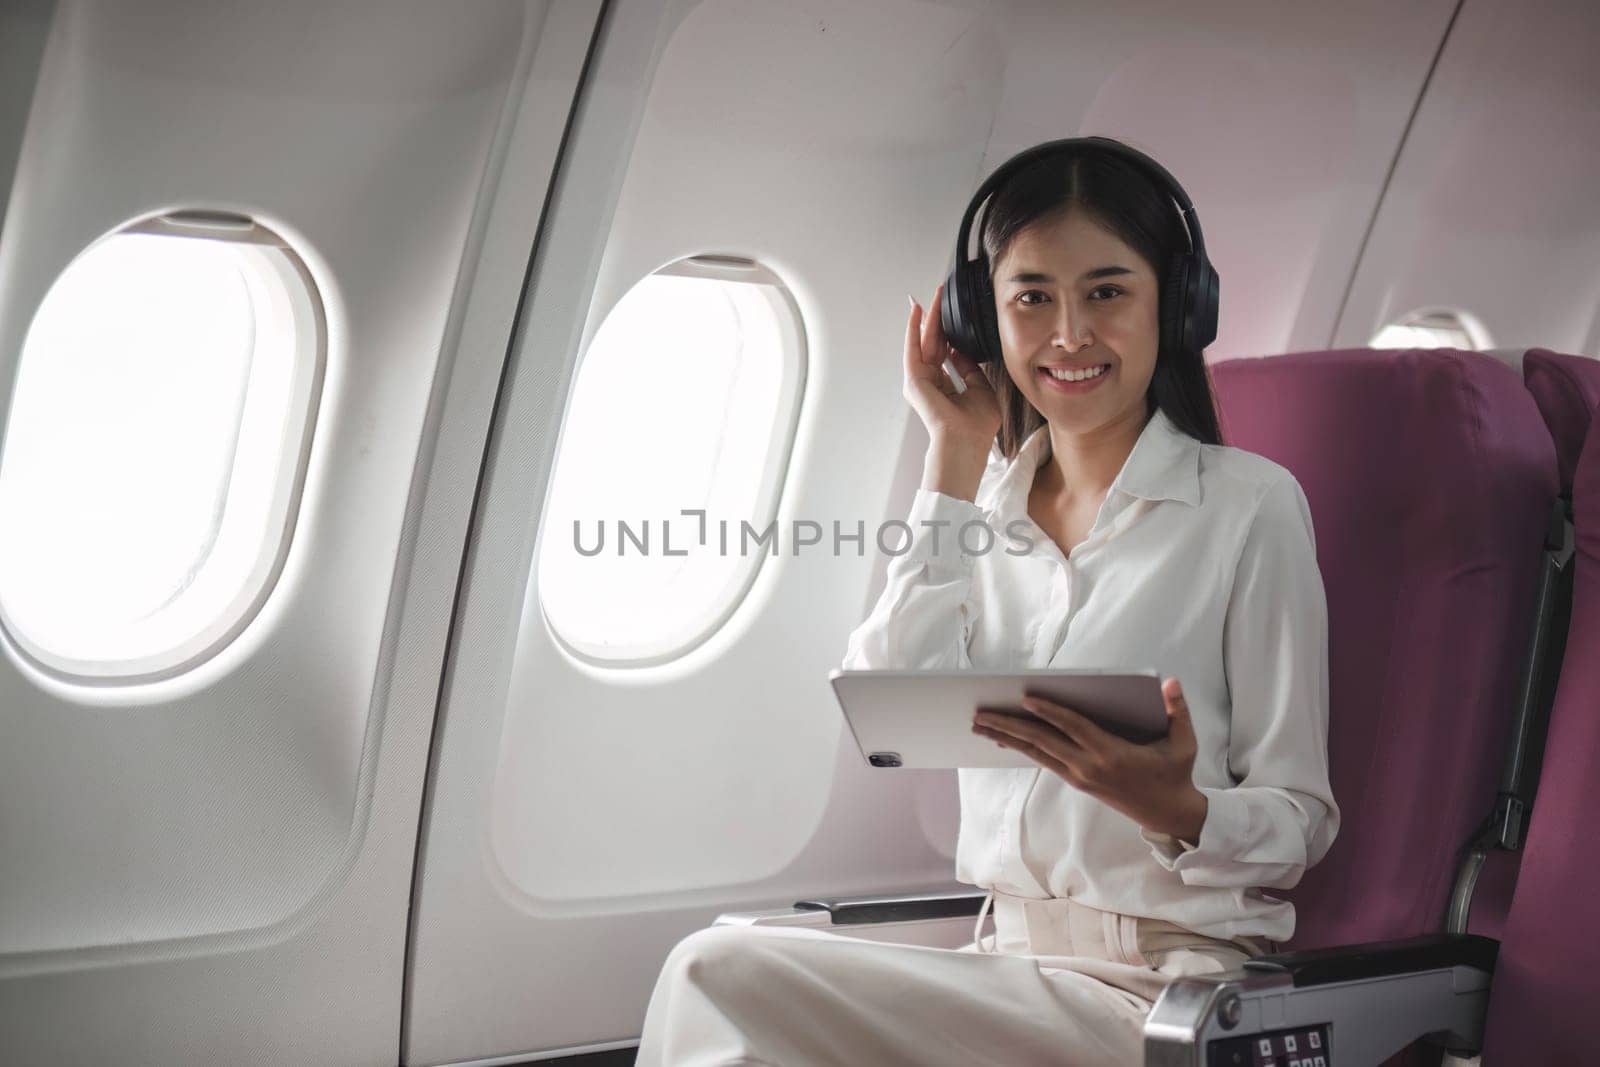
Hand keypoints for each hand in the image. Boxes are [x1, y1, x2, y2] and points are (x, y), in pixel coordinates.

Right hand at [903, 283, 1002, 457]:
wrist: (965, 442)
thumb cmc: (975, 426)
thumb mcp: (981, 389)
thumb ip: (971, 369)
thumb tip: (962, 350)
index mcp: (946, 388)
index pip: (946, 354)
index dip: (950, 334)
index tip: (954, 317)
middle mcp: (930, 383)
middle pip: (933, 344)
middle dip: (937, 320)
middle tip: (939, 296)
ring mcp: (920, 380)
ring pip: (923, 341)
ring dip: (927, 318)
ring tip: (932, 296)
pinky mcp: (913, 378)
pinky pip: (912, 347)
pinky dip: (913, 328)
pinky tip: (917, 311)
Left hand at [971, 677, 1207, 841]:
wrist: (1168, 813)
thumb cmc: (1175, 773)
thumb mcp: (1184, 742)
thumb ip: (1178, 710)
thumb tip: (1171, 683)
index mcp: (1111, 753)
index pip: (1074, 727)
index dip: (1050, 711)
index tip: (1026, 697)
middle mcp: (1089, 766)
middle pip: (1042, 742)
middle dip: (1009, 726)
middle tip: (980, 713)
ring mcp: (1079, 775)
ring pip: (1036, 752)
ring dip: (1006, 738)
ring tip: (979, 725)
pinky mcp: (1076, 781)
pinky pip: (1042, 761)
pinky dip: (1020, 748)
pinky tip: (1002, 740)